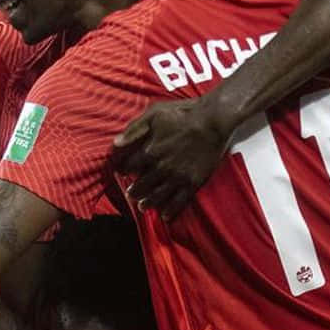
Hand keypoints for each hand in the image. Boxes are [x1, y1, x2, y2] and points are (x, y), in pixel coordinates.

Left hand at [111, 96, 229, 218]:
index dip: (123, 169)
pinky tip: (166, 216)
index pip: (129, 166)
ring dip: (149, 202)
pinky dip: (171, 210)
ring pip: (158, 196)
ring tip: (143, 207)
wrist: (214, 120)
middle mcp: (162, 167)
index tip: (120, 172)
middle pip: (142, 184)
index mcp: (150, 151)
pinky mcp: (193, 182)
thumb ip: (134, 129)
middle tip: (131, 194)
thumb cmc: (183, 113)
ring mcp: (178, 176)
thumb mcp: (154, 113)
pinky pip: (180, 201)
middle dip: (134, 190)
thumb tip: (115, 143)